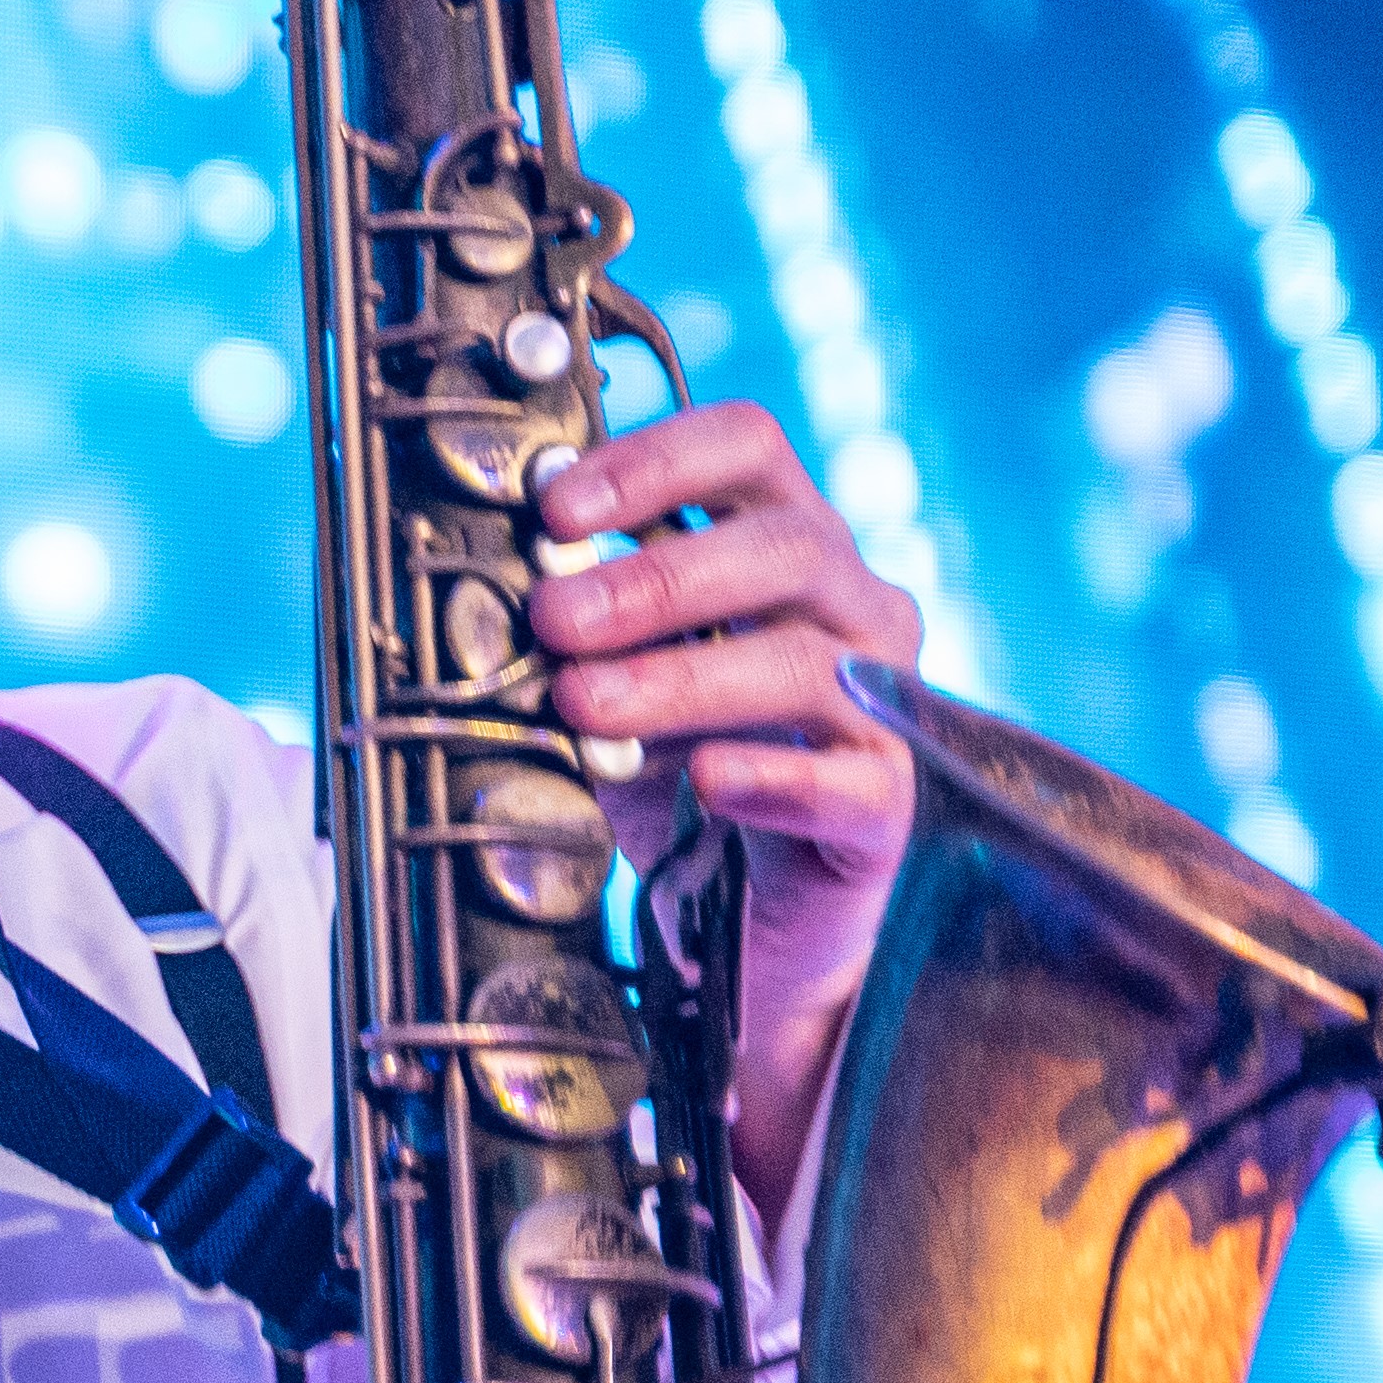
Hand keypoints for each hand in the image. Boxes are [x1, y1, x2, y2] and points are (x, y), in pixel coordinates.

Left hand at [527, 402, 925, 1218]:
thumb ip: (575, 639)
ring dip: (680, 677)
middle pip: (783, 546)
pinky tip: (706, 778)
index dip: (655, 460)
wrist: (749, 935)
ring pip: (802, 661)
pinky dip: (771, 774)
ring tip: (584, 704)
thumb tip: (492, 594)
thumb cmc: (684, 785)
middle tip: (555, 618)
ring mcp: (884, 705)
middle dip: (655, 577)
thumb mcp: (613, 695)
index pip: (748, 448)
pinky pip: (847, 780)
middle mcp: (853, 611)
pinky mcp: (890, 807)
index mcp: (789, 548)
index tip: (556, 507)